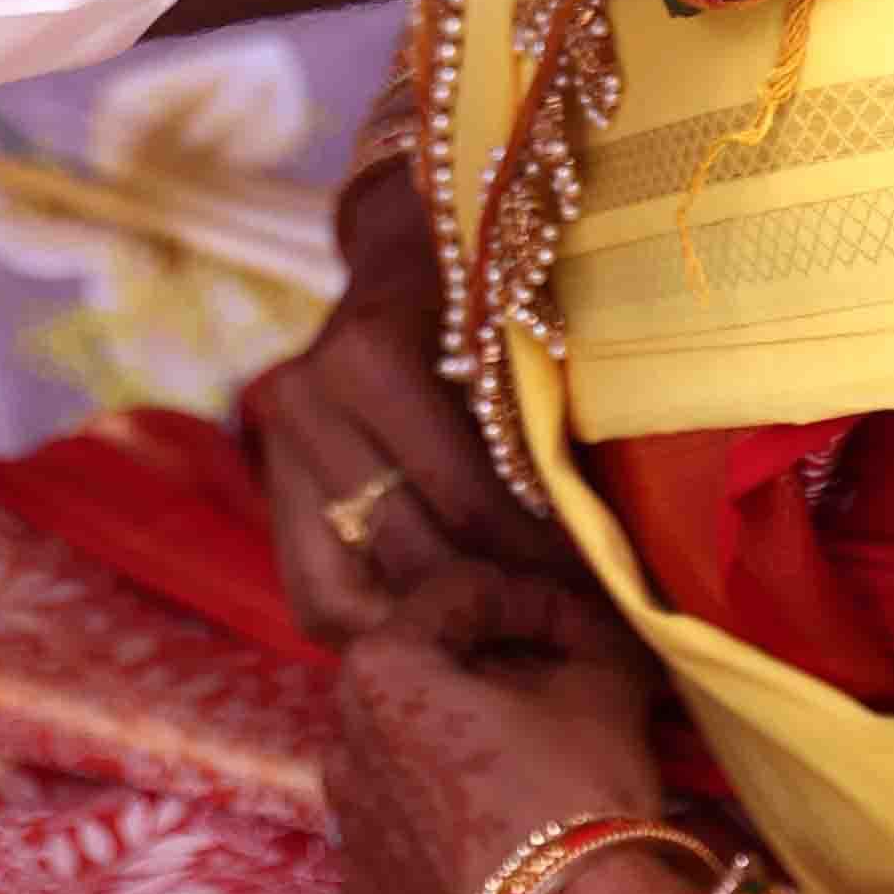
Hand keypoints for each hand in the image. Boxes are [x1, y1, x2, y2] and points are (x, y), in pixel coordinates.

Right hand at [243, 168, 580, 644]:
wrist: (404, 248)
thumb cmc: (491, 286)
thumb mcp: (526, 328)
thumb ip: (551, 428)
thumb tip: (618, 547)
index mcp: (372, 358)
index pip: (472, 506)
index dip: (548, 570)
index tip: (615, 604)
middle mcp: (309, 404)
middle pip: (414, 560)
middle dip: (502, 612)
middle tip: (579, 642)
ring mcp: (279, 449)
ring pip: (349, 600)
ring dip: (437, 634)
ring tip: (519, 646)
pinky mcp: (275, 488)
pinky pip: (317, 595)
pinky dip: (385, 625)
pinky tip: (453, 629)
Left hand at [325, 566, 670, 893]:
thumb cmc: (578, 798)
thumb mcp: (605, 692)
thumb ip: (591, 636)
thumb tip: (596, 627)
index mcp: (380, 672)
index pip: (455, 598)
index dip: (528, 600)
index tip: (579, 626)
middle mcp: (339, 748)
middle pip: (417, 685)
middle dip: (482, 679)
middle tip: (552, 696)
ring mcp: (345, 839)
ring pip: (402, 771)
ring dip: (454, 763)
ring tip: (526, 784)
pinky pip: (402, 855)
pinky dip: (441, 845)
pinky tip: (499, 859)